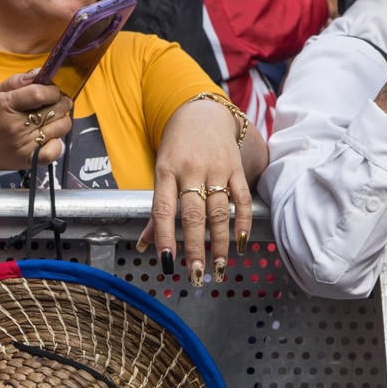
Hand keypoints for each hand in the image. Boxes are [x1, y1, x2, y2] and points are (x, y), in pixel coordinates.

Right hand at [0, 73, 73, 176]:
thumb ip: (18, 81)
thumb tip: (41, 73)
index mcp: (7, 105)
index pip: (39, 93)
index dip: (53, 90)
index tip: (53, 90)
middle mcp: (18, 125)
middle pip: (55, 109)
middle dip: (61, 102)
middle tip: (55, 102)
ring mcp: (26, 144)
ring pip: (61, 127)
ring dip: (62, 119)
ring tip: (52, 118)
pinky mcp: (31, 159)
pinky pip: (56, 150)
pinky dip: (58, 142)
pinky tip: (50, 137)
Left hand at [137, 97, 252, 284]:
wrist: (203, 112)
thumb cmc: (177, 146)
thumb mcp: (161, 171)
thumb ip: (156, 209)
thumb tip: (144, 244)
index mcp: (166, 171)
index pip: (163, 209)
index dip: (164, 237)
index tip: (167, 263)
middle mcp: (191, 170)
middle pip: (193, 215)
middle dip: (195, 248)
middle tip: (196, 275)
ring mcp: (216, 169)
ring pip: (219, 211)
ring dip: (219, 243)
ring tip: (218, 268)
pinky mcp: (236, 168)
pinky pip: (242, 198)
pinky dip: (242, 221)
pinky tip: (240, 242)